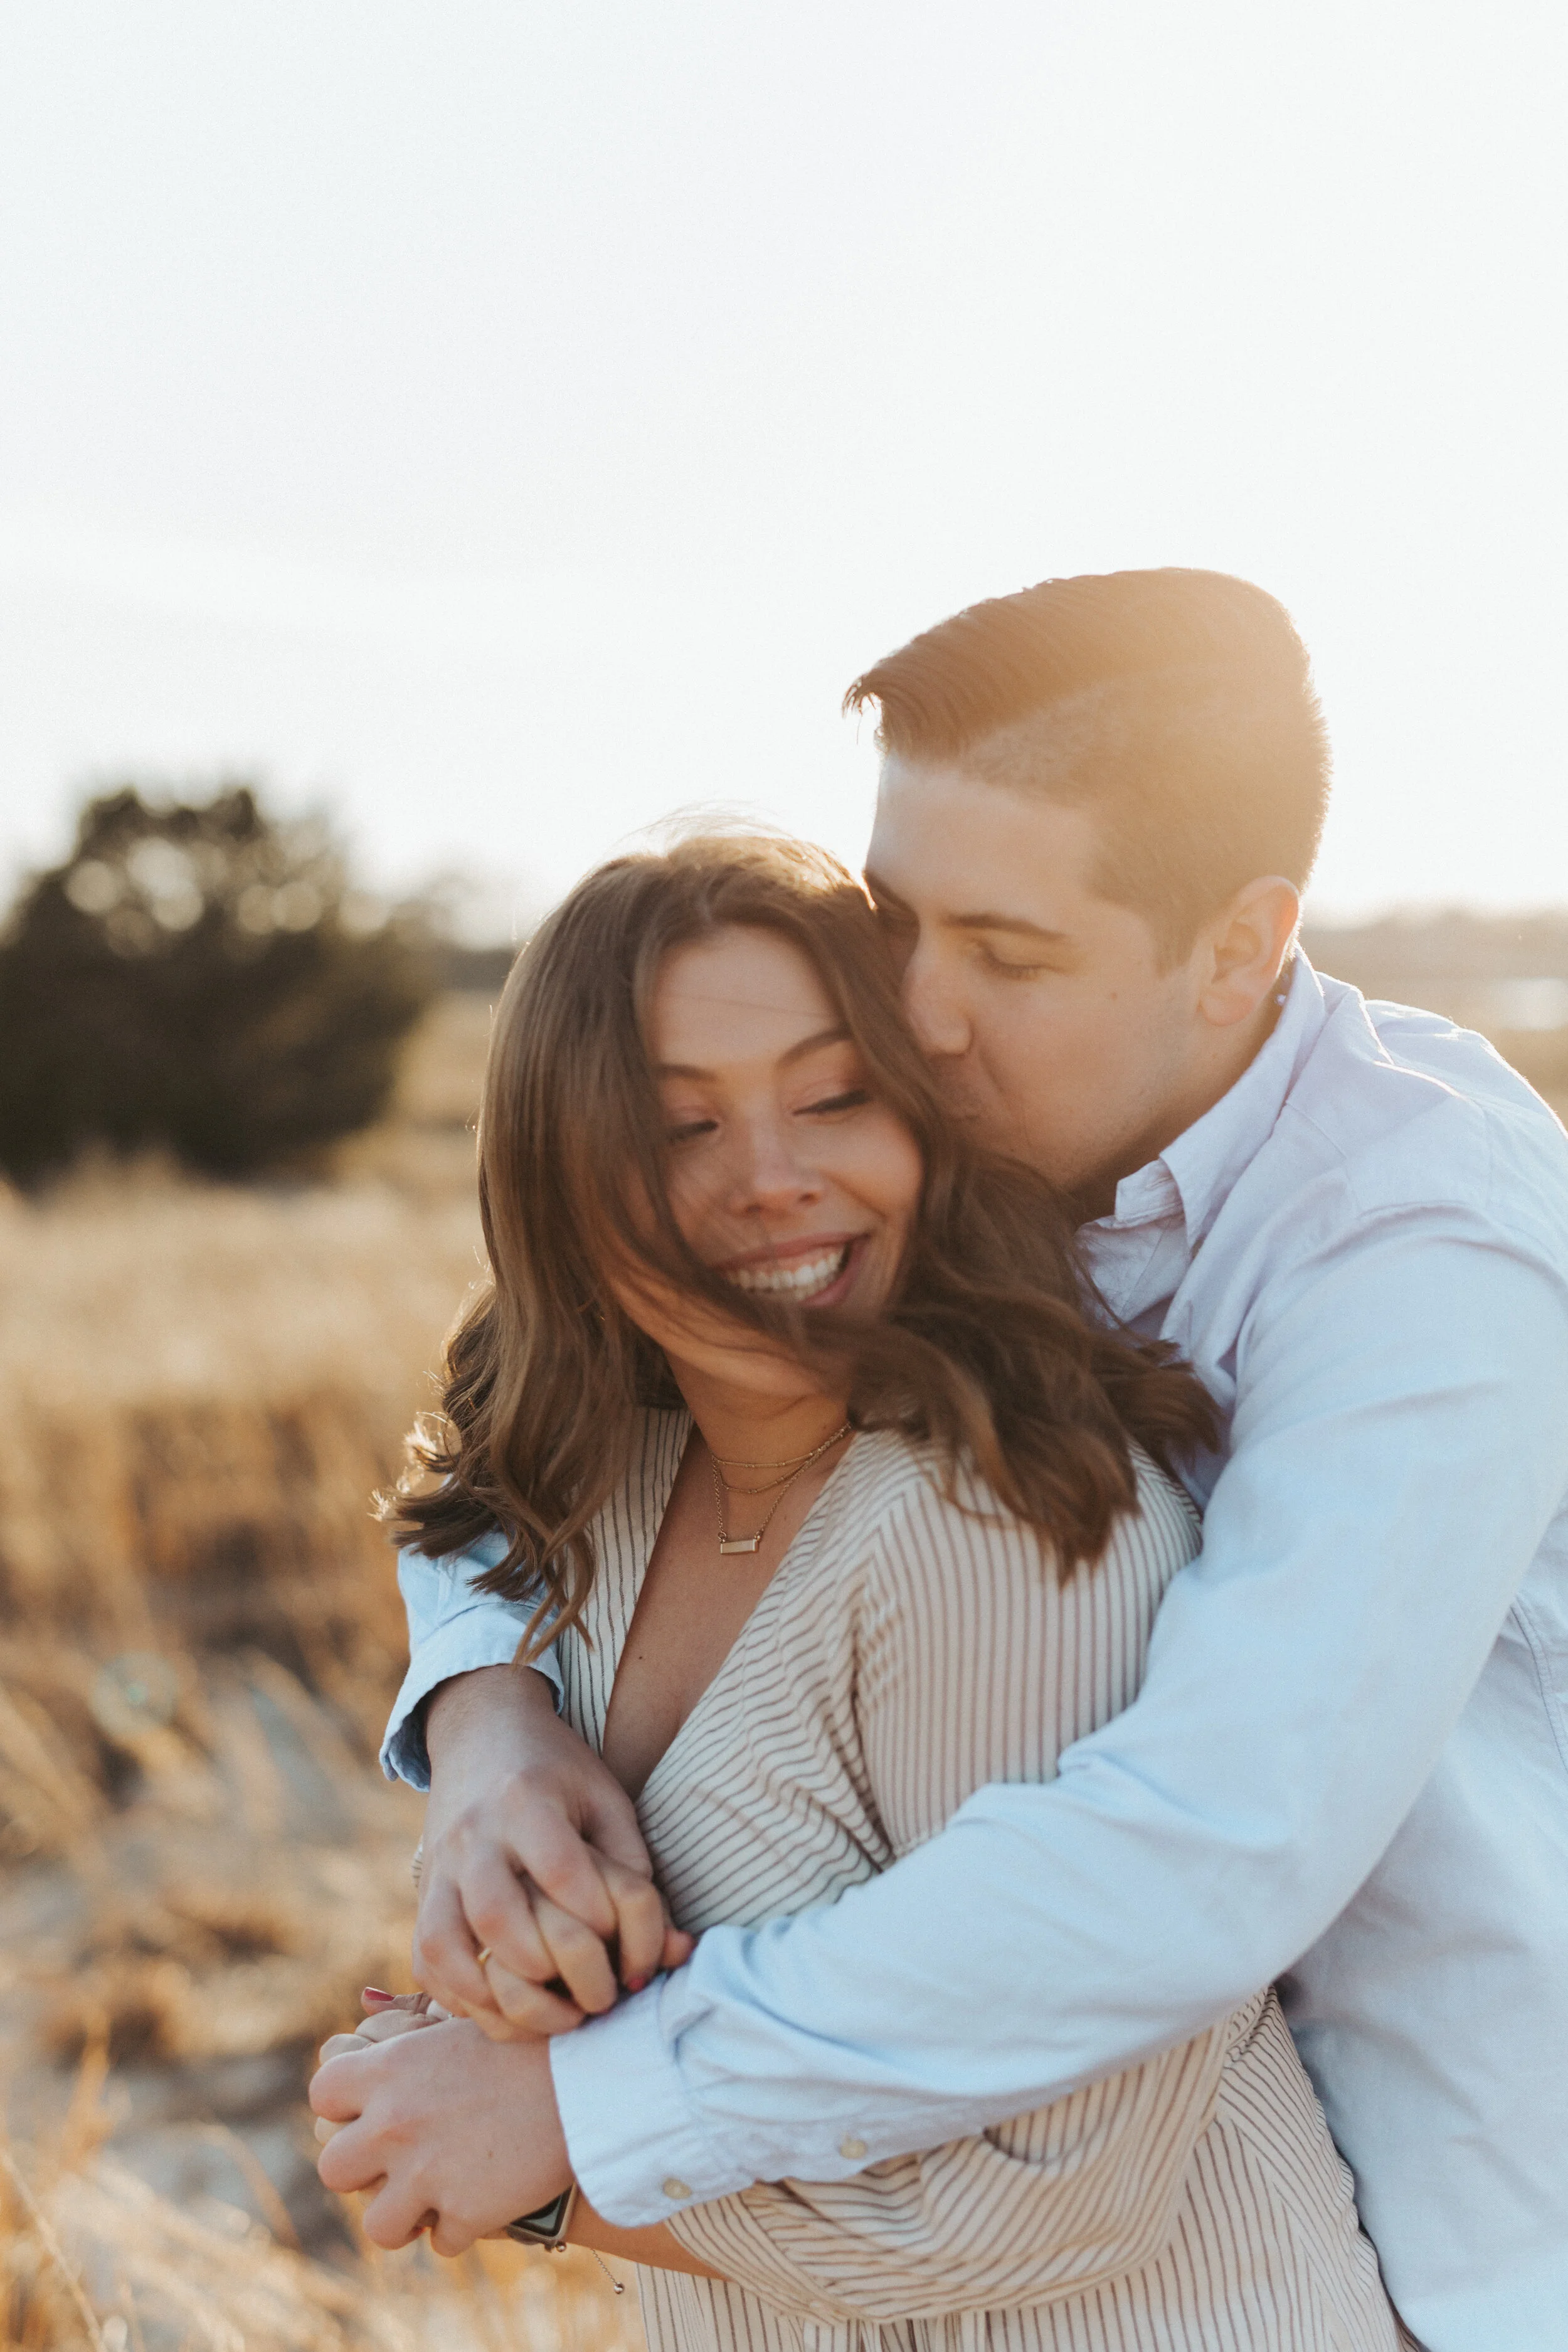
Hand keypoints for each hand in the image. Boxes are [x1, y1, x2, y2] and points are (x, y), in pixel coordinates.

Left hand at [311, 2009, 570, 2252]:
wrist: (591, 2078)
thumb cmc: (532, 2039)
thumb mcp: (462, 2020)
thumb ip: (410, 2025)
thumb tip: (367, 2002)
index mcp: (390, 2069)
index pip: (321, 2094)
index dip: (342, 2105)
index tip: (371, 2108)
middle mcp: (395, 2124)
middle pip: (332, 2168)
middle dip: (362, 2168)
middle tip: (400, 2159)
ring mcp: (427, 2174)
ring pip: (379, 2226)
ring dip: (404, 2215)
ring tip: (434, 2196)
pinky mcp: (468, 2213)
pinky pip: (441, 2242)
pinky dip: (461, 2228)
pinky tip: (484, 2200)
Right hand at [414, 1666, 692, 2036]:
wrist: (481, 1734)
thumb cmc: (559, 1773)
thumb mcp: (605, 1798)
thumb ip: (633, 1867)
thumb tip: (671, 1950)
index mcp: (526, 1800)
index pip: (560, 1870)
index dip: (597, 1918)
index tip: (622, 1942)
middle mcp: (473, 1836)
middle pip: (497, 1916)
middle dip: (547, 1969)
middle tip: (590, 1992)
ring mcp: (439, 1867)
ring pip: (447, 1944)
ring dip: (500, 1994)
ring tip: (550, 2009)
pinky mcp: (423, 1896)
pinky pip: (427, 1959)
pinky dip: (461, 1996)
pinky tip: (505, 2007)